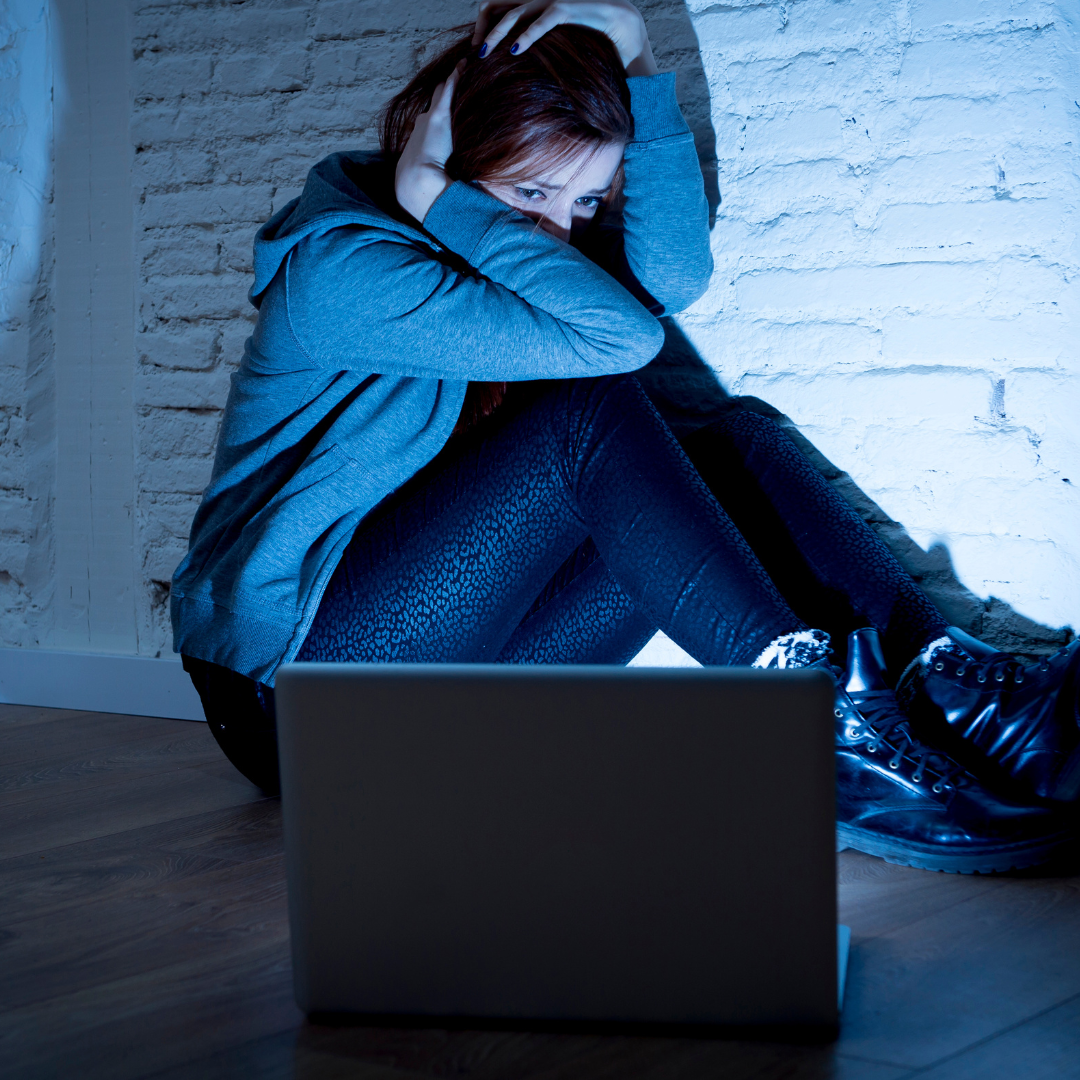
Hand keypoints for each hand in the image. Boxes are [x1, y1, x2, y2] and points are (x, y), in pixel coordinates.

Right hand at [394, 62, 463, 222]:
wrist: (417, 182)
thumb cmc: (424, 190)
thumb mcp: (430, 184)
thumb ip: (440, 183)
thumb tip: (455, 195)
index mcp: (418, 143)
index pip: (429, 123)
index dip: (436, 115)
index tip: (443, 110)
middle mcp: (420, 126)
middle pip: (432, 104)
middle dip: (442, 94)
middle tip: (453, 81)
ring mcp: (429, 119)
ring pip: (440, 94)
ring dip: (450, 82)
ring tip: (463, 69)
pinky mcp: (438, 115)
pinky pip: (448, 89)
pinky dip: (456, 76)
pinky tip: (464, 65)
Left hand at [473, 0, 658, 75]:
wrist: (623, 29)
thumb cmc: (589, 43)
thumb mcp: (555, 50)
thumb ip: (536, 54)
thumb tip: (517, 77)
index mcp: (532, 8)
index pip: (496, 7)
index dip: (484, 25)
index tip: (477, 50)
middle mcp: (538, 0)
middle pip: (497, 7)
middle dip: (483, 30)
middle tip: (476, 54)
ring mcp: (551, 1)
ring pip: (515, 13)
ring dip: (498, 34)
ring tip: (486, 53)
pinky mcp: (566, 8)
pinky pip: (542, 21)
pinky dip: (526, 36)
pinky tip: (515, 51)